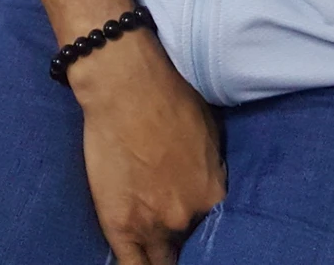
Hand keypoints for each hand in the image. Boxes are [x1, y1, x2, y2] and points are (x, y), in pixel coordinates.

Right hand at [70, 28, 226, 263]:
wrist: (125, 87)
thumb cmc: (168, 96)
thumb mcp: (209, 130)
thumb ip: (210, 169)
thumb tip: (209, 183)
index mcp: (213, 194)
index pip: (213, 228)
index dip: (201, 223)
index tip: (194, 221)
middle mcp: (187, 217)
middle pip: (187, 243)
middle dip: (181, 237)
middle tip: (172, 226)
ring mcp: (152, 225)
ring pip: (161, 261)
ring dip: (160, 253)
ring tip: (156, 244)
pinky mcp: (120, 226)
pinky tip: (141, 263)